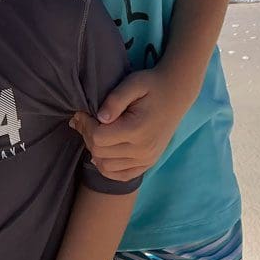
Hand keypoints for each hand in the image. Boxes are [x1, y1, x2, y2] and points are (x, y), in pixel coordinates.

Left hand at [68, 69, 192, 181]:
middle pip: (99, 154)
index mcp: (137, 130)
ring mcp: (147, 160)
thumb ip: (114, 100)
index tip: (84, 112)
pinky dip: (107, 167)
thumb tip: (99, 117)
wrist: (176, 93)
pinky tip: (104, 151)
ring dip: (95, 151)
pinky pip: (121, 176)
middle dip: (87, 136)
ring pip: (106, 167)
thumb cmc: (152, 85)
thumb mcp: (133, 83)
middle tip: (85, 120)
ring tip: (95, 132)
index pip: (98, 138)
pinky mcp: (148, 163)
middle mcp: (143, 150)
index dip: (86, 125)